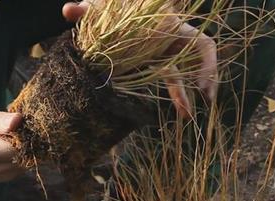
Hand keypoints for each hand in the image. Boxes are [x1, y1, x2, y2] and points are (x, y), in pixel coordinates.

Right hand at [0, 98, 25, 181]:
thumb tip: (19, 121)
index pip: (20, 149)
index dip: (31, 136)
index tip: (31, 122)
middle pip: (24, 160)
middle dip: (30, 144)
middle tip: (26, 124)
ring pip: (22, 167)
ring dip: (25, 151)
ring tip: (15, 132)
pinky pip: (14, 170)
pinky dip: (18, 157)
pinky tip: (10, 142)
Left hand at [62, 1, 217, 117]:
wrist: (109, 7)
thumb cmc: (108, 5)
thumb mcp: (99, 7)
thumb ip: (86, 9)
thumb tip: (68, 11)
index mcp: (167, 24)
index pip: (200, 43)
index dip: (206, 64)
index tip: (200, 85)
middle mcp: (170, 38)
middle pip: (198, 60)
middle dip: (205, 80)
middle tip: (205, 102)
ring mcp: (163, 51)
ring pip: (182, 73)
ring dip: (186, 94)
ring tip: (186, 116)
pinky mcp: (153, 62)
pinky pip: (169, 79)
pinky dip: (174, 94)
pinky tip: (178, 112)